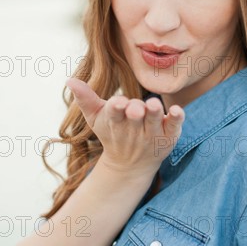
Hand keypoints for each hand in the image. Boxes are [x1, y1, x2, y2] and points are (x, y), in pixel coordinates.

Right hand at [65, 78, 184, 174]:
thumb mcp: (95, 118)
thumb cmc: (111, 134)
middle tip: (136, 107)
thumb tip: (69, 80)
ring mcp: (153, 134)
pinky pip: (175, 126)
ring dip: (154, 113)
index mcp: (116, 122)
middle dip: (135, 112)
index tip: (118, 102)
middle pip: (135, 118)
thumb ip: (85, 98)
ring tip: (154, 104)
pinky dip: (177, 119)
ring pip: (154, 121)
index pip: (114, 114)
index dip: (116, 109)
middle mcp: (135, 130)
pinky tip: (177, 110)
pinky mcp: (169, 135)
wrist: (130, 165)